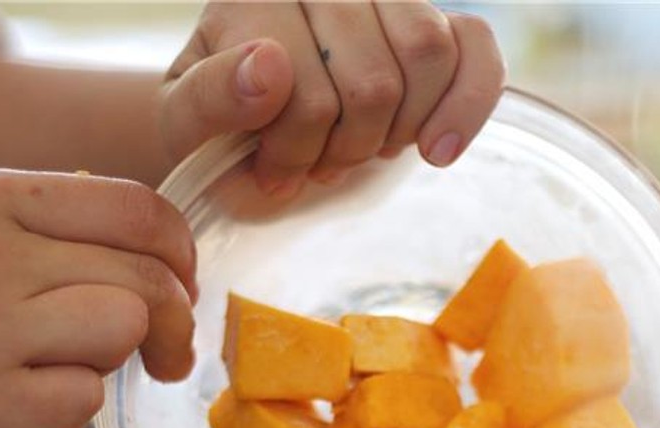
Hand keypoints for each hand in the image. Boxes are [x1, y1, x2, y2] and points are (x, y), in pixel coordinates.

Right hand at [0, 170, 194, 427]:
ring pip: (122, 332)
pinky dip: (68, 413)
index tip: (180, 287)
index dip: (178, 256)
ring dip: (113, 364)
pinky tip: (20, 409)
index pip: (137, 209)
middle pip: (147, 277)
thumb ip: (21, 225)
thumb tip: (114, 236)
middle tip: (165, 357)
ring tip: (67, 378)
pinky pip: (82, 404)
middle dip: (172, 323)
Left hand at [160, 1, 504, 195]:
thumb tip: (268, 68)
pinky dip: (467, 107)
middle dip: (342, 150)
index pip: (304, 89)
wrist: (252, 128)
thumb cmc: (215, 129)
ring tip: (355, 147)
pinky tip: (435, 152)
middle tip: (312, 162)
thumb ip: (207, 100)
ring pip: (426, 59)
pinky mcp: (438, 23)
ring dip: (393, 134)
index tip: (266, 171)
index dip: (291, 152)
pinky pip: (477, 50)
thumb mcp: (183, 126)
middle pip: (371, 84)